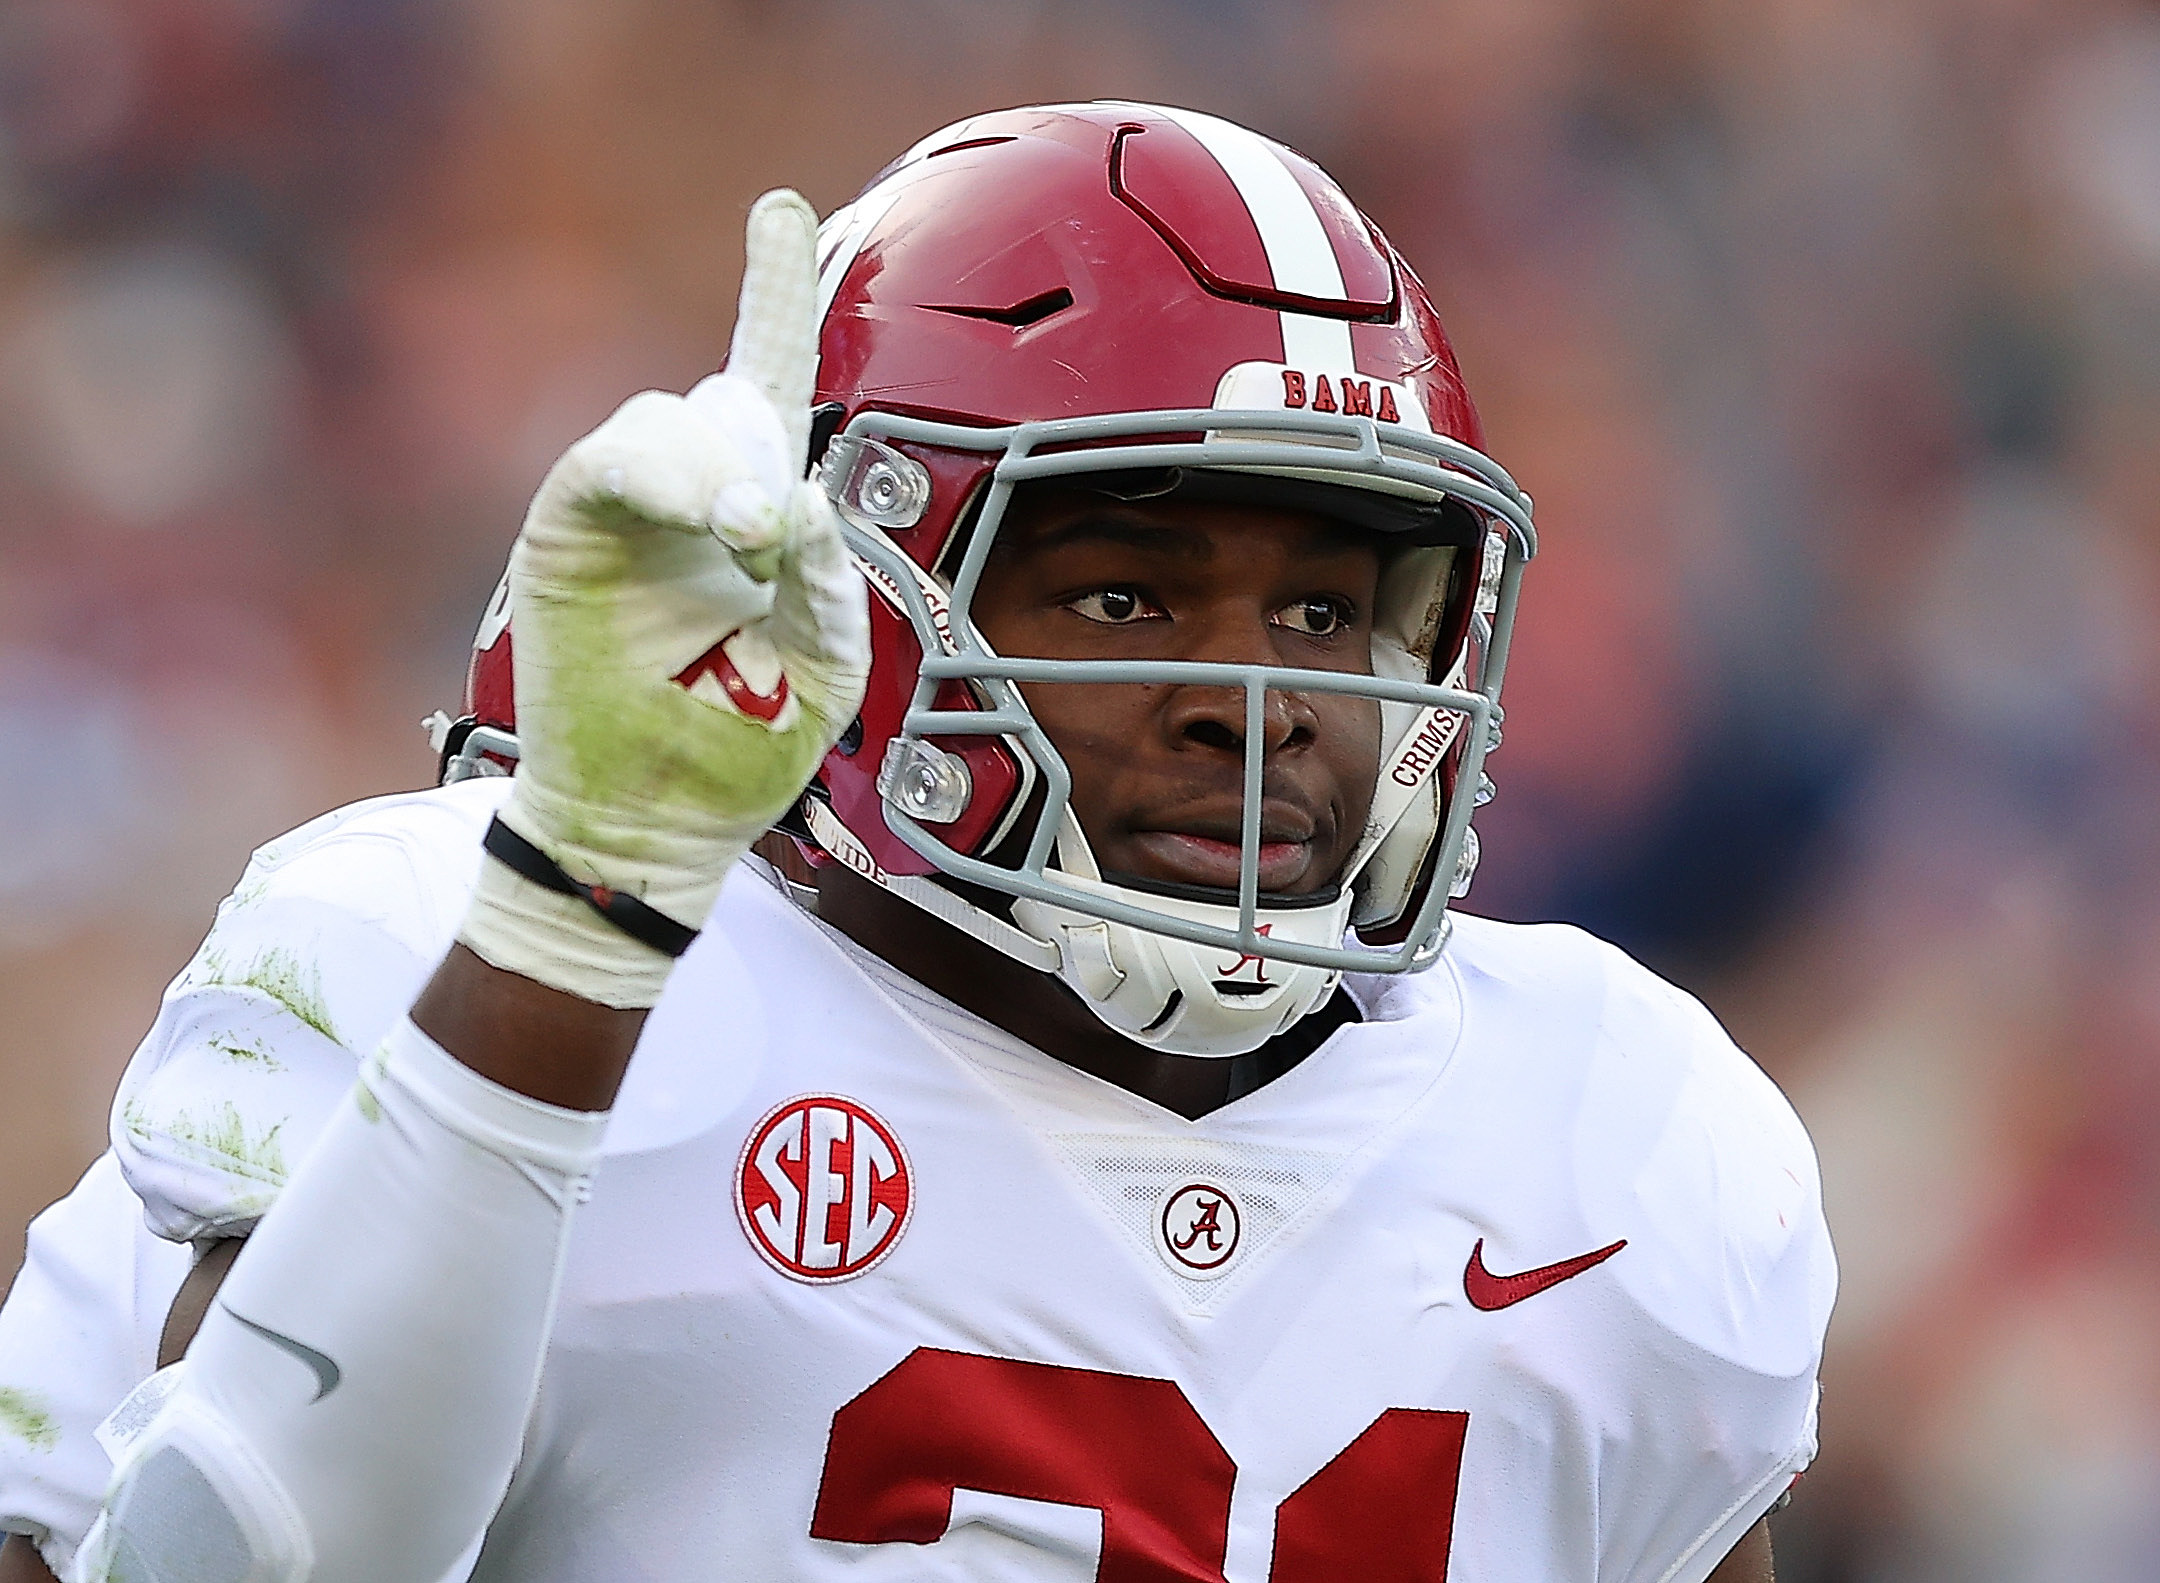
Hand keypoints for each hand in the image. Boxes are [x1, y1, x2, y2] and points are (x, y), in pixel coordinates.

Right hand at [460, 190, 868, 1007]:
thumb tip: (795, 492)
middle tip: (768, 536)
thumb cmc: (742, 750)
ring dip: (715, 467)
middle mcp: (684, 497)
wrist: (657, 824)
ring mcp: (621, 512)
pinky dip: (658, 476)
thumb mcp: (826, 669)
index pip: (763, 382)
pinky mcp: (565, 535)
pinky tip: (703, 519)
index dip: (769, 292)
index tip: (777, 209)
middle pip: (722, 398)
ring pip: (666, 418)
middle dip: (756, 449)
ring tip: (741, 541)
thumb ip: (830, 580)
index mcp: (751, 516)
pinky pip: (605, 462)